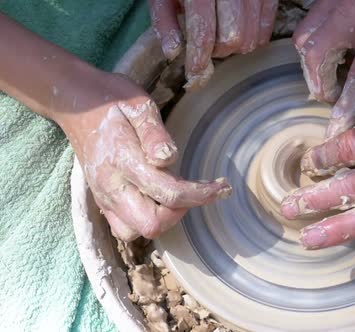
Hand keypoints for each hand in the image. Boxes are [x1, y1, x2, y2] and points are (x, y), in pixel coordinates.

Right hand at [60, 73, 231, 240]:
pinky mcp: (103, 200)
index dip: (201, 195)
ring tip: (177, 193)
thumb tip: (169, 158)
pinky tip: (159, 198)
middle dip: (180, 212)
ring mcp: (104, 197)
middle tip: (196, 190)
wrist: (75, 103)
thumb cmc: (112, 100)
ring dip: (163, 218)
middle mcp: (111, 186)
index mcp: (123, 161)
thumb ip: (154, 133)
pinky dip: (146, 219)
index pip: (168, 193)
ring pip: (136, 232)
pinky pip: (125, 227)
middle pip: (151, 224)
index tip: (222, 187)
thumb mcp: (138, 104)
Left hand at [150, 0, 278, 89]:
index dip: (198, 58)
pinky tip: (241, 31)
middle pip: (232, 38)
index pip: (203, 32)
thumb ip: (164, 20)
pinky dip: (255, 37)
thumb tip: (173, 53)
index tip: (194, 76)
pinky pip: (266, 27)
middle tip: (208, 45)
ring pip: (251, 37)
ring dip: (236, 46)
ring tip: (222, 36)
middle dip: (219, 51)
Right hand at [293, 0, 354, 137]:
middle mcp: (351, 16)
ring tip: (333, 76)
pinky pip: (307, 26)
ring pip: (304, 42)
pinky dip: (312, 46)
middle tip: (337, 96)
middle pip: (318, 60)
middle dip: (323, 86)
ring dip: (314, 67)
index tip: (338, 132)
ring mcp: (335, 3)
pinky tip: (332, 51)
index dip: (347, 109)